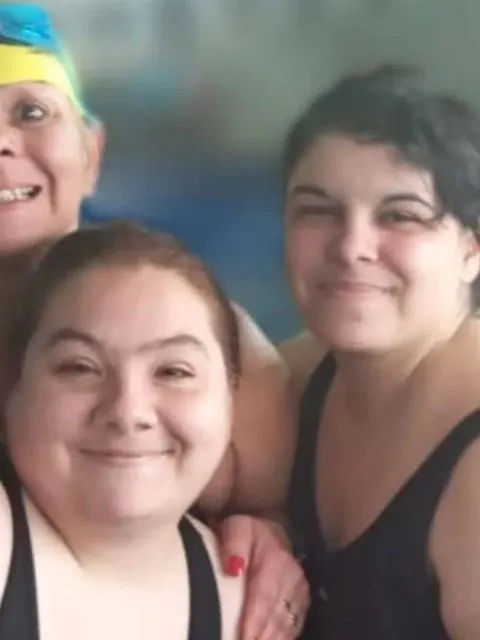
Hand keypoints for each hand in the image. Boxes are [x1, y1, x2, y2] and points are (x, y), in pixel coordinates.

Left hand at [218, 514, 309, 638]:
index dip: (253, 622)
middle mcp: (291, 577)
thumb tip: (232, 569)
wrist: (271, 533)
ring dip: (272, 639)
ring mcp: (299, 592)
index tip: (243, 638)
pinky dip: (282, 637)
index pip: (263, 597)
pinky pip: (293, 627)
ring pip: (285, 625)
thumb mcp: (236, 528)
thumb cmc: (248, 535)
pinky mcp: (302, 603)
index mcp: (274, 558)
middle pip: (275, 616)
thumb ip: (233, 544)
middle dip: (260, 636)